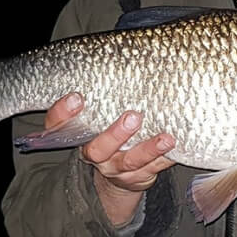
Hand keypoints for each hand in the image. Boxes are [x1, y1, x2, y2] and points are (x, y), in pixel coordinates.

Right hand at [46, 93, 176, 223]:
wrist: (114, 179)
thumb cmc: (105, 134)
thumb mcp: (95, 118)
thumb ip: (99, 97)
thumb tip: (120, 57)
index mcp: (76, 136)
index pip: (59, 125)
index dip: (64, 113)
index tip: (77, 97)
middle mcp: (94, 155)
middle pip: (98, 149)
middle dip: (115, 134)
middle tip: (133, 117)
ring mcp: (116, 169)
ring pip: (131, 162)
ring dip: (149, 149)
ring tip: (166, 138)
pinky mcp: (138, 177)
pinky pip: (153, 169)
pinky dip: (166, 158)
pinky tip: (177, 147)